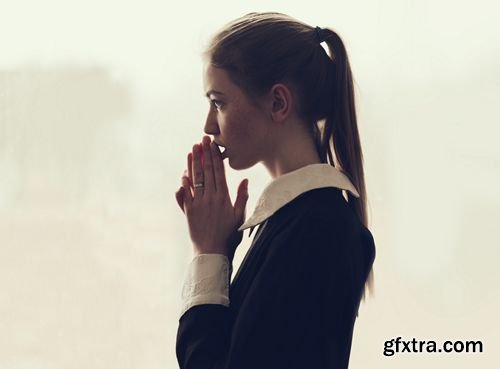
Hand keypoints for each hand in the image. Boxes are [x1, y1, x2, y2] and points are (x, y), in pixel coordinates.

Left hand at [174, 135, 248, 262]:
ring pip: (194, 180)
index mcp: (223, 197)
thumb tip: (244, 180)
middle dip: (203, 154)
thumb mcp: (240, 216)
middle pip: (206, 171)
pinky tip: (183, 173)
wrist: (212, 252)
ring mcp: (197, 204)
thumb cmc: (229, 236)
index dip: (215, 156)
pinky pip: (185, 194)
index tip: (212, 144)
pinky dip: (183, 183)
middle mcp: (209, 198)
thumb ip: (242, 197)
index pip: (218, 172)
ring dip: (193, 164)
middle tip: (201, 140)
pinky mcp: (189, 211)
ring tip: (192, 150)